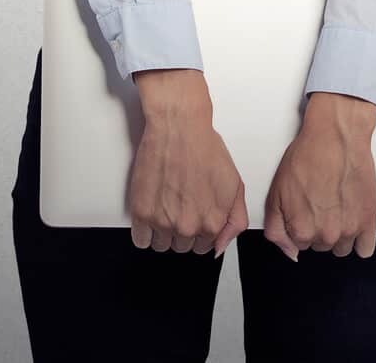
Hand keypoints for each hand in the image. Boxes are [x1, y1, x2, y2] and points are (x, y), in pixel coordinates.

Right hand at [128, 69, 250, 255]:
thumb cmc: (205, 149)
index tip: (195, 215)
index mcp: (213, 223)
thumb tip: (219, 247)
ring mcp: (164, 222)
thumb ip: (235, 220)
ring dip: (163, 231)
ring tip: (165, 206)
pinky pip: (141, 240)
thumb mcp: (235, 184)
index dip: (200, 230)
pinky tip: (151, 214)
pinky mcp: (142, 213)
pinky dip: (144, 232)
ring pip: (162, 245)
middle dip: (182, 230)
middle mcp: (188, 227)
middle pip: (182, 246)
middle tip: (180, 205)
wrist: (179, 128)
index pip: (204, 247)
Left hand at [262, 91, 375, 259]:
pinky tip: (353, 220)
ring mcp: (349, 229)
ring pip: (341, 247)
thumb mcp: (275, 193)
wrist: (336, 137)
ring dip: (339, 233)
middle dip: (319, 228)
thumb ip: (276, 230)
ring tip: (337, 207)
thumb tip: (290, 253)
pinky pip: (365, 249)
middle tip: (320, 201)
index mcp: (301, 230)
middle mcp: (326, 235)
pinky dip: (360, 239)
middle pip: (320, 245)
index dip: (300, 224)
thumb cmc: (307, 157)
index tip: (305, 207)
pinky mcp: (369, 220)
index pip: (299, 244)